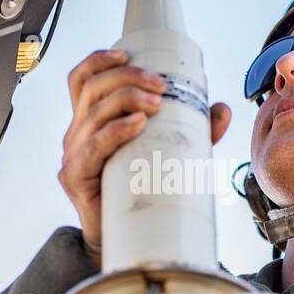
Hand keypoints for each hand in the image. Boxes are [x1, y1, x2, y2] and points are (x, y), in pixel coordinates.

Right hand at [58, 47, 231, 250]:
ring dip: (127, 100)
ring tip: (157, 103)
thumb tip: (221, 109)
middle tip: (161, 86)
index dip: (98, 61)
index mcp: (90, 121)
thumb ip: (193, 130)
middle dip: (127, 78)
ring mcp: (73, 155)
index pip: (82, 80)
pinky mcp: (75, 178)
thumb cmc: (139, 190)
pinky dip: (116, 131)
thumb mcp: (167, 152)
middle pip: (92, 89)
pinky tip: (137, 124)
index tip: (126, 54)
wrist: (124, 239)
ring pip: (94, 114)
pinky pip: (93, 147)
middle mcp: (76, 133)